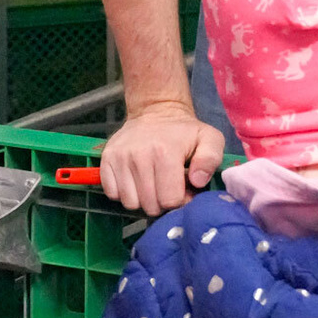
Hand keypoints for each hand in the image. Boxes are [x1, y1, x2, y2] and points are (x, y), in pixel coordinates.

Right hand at [100, 102, 224, 216]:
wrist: (155, 111)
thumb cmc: (184, 131)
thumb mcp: (209, 138)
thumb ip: (210, 159)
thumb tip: (197, 182)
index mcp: (165, 153)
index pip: (170, 200)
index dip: (180, 200)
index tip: (183, 189)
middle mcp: (138, 156)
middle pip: (150, 205)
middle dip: (161, 203)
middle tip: (167, 186)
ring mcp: (119, 158)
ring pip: (130, 203)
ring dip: (142, 199)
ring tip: (151, 184)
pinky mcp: (106, 159)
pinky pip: (112, 194)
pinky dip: (124, 193)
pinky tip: (135, 181)